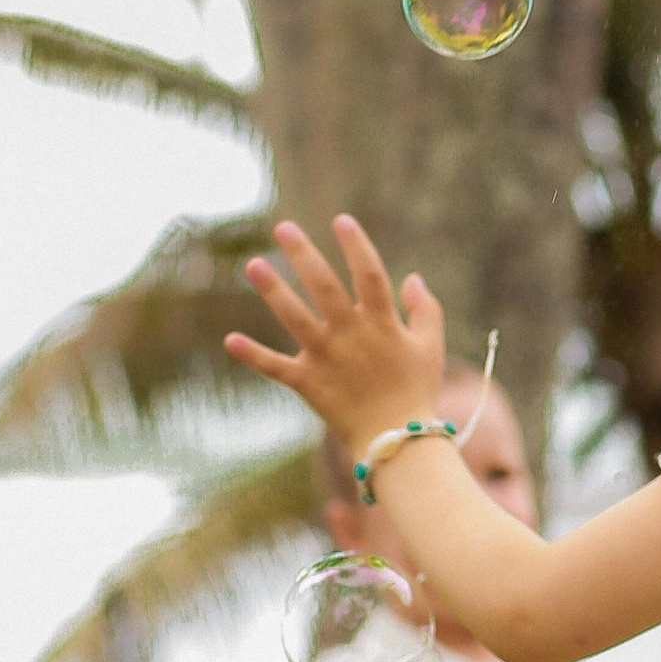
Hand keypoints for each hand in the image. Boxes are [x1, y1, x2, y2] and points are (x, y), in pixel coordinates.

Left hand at [224, 214, 446, 450]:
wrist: (398, 442)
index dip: (356, 245)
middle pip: (324, 286)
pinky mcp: (308, 383)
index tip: (341, 220)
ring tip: (253, 264)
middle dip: (303, 254)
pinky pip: (276, 367)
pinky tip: (229, 339)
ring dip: (273, 290)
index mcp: (383, 323)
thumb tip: (412, 277)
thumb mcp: (431, 346)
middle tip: (283, 227)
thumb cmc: (418, 391)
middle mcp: (351, 335)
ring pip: (295, 317)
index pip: (369, 273)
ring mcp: (326, 358)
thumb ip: (426, 309)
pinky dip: (252, 355)